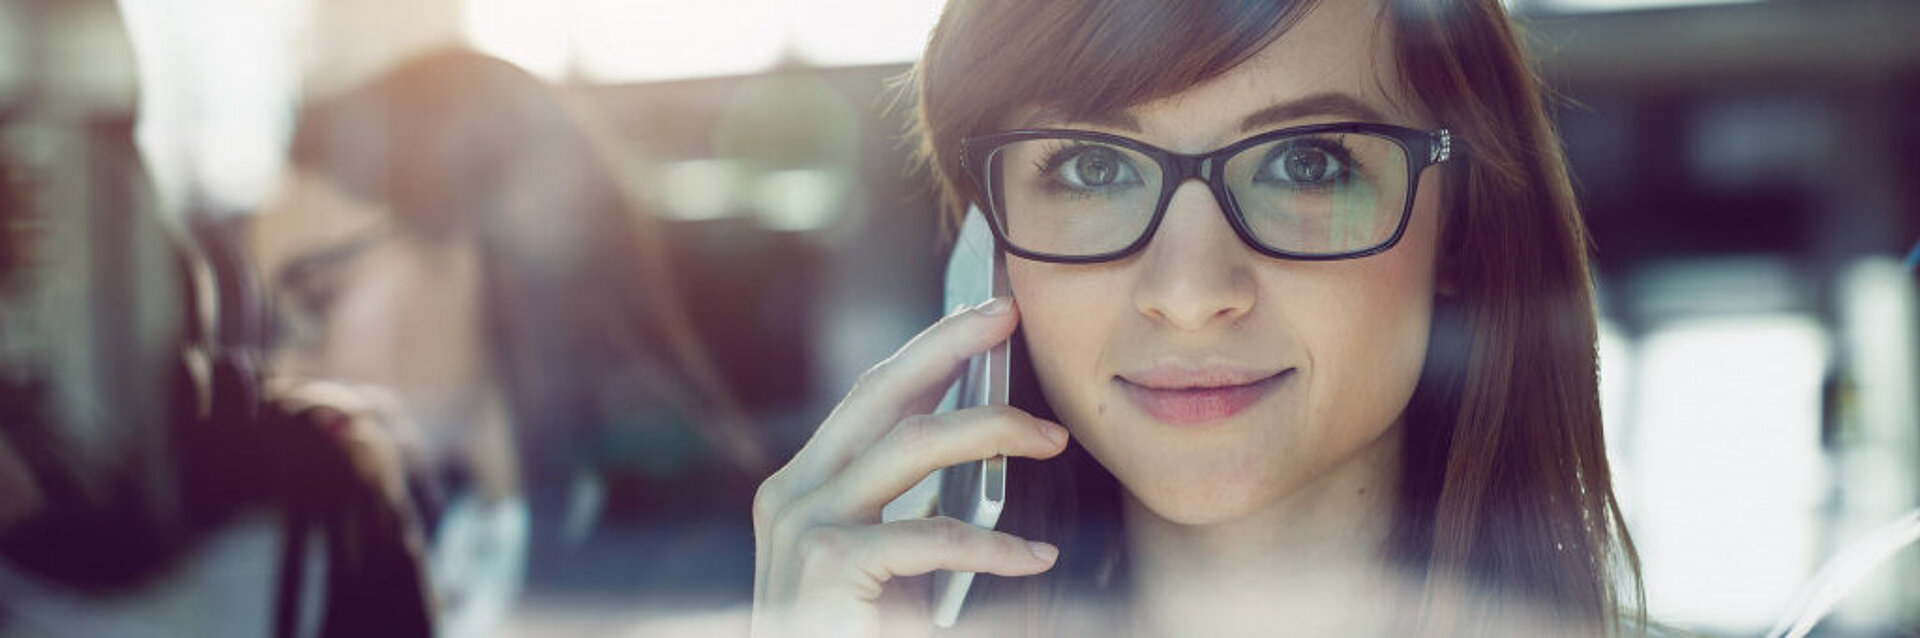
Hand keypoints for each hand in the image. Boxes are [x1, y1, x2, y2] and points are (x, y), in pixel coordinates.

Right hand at [751, 297, 1069, 636]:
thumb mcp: (887, 564)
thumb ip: (911, 505)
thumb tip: (984, 444)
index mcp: (802, 488)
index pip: (869, 396)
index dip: (928, 348)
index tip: (985, 315)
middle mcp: (790, 495)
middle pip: (881, 393)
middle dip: (949, 344)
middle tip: (1009, 316)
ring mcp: (801, 528)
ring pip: (911, 445)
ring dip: (993, 431)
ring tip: (1052, 439)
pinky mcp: (826, 565)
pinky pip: (929, 534)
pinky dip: (993, 544)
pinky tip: (1036, 555)